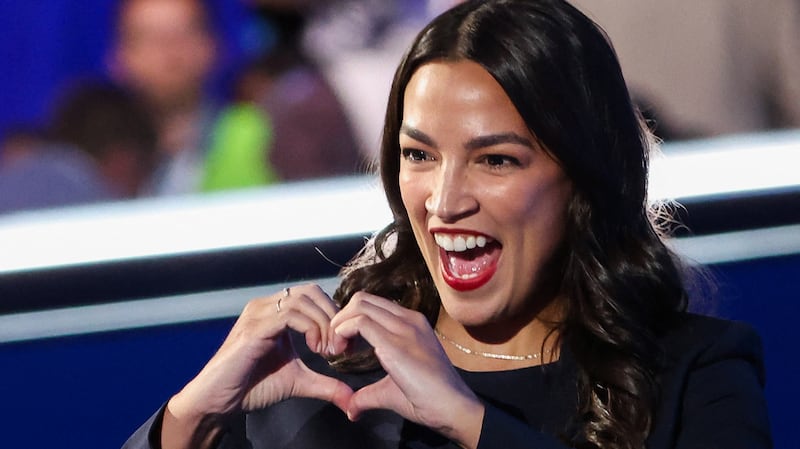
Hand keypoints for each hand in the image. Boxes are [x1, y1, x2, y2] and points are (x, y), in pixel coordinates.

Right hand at [163, 284, 352, 448]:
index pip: (313, 296)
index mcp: (274, 312)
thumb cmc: (252, 387)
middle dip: (333, 316)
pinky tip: (315, 349)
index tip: (345, 345)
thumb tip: (351, 397)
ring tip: (328, 350)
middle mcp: (265, 306)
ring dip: (323, 323)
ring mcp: (257, 315)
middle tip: (340, 346)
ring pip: (302, 300)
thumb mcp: (299, 382)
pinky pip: (288, 315)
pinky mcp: (253, 329)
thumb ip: (325, 384)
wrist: (219, 401)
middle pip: (311, 292)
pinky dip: (310, 328)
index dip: (334, 316)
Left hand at [329, 292, 484, 448]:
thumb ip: (368, 393)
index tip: (345, 344)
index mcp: (412, 323)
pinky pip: (360, 322)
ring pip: (359, 305)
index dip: (351, 319)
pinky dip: (342, 332)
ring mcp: (403, 328)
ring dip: (339, 324)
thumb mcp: (392, 389)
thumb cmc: (428, 399)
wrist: (452, 407)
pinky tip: (340, 352)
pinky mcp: (395, 343)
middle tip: (336, 345)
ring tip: (336, 349)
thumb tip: (351, 409)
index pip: (373, 304)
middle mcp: (408, 319)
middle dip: (341, 317)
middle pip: (362, 299)